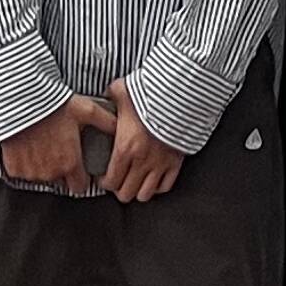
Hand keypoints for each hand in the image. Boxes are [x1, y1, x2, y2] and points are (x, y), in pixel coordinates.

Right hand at [0, 94, 117, 195]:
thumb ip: (106, 122)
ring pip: (41, 177)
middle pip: (60, 180)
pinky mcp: (14, 168)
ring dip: (43, 166)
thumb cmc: (55, 104)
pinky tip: (28, 146)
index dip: (81, 178)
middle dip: (61, 169)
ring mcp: (31, 173)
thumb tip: (120, 127)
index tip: (79, 168)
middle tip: (59, 148)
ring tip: (43, 144)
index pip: (80, 187)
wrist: (21, 100)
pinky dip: (25, 163)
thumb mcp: (86, 110)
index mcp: (70, 164)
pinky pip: (21, 172)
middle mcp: (51, 173)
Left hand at [101, 79, 185, 204]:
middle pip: (126, 193)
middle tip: (118, 180)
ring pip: (145, 195)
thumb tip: (104, 95)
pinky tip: (152, 179)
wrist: (182, 95)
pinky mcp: (175, 163)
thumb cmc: (152, 94)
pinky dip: (157, 186)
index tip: (103, 176)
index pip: (110, 181)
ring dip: (138, 190)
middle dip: (119, 189)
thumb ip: (110, 96)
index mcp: (125, 148)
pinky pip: (165, 186)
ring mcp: (160, 164)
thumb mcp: (123, 90)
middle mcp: (141, 161)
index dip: (104, 183)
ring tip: (134, 181)